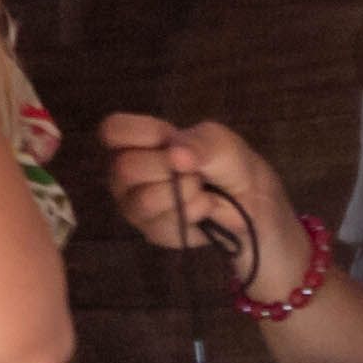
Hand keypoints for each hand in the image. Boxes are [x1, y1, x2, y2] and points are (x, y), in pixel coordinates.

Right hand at [92, 113, 282, 265]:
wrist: (250, 199)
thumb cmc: (226, 161)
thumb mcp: (218, 142)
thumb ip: (197, 144)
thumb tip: (175, 154)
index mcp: (135, 142)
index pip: (112, 131)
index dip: (141, 134)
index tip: (168, 138)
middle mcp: (125, 173)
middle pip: (126, 168)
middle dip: (169, 169)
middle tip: (193, 169)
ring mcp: (135, 205)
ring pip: (145, 200)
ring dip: (184, 193)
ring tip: (200, 189)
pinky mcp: (152, 232)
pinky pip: (165, 224)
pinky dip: (194, 213)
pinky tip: (203, 208)